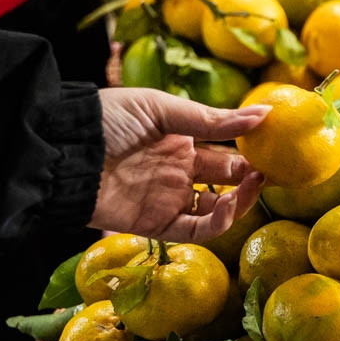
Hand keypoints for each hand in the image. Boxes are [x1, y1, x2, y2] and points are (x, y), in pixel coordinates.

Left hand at [90, 88, 268, 241]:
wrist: (63, 150)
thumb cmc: (107, 119)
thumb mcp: (162, 109)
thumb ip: (212, 119)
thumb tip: (266, 113)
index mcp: (180, 141)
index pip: (225, 149)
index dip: (251, 150)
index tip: (276, 145)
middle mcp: (178, 171)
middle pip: (227, 179)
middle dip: (253, 175)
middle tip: (274, 168)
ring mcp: (168, 199)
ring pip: (218, 208)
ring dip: (243, 199)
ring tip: (257, 182)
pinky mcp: (156, 224)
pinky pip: (197, 230)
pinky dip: (219, 222)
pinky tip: (230, 204)